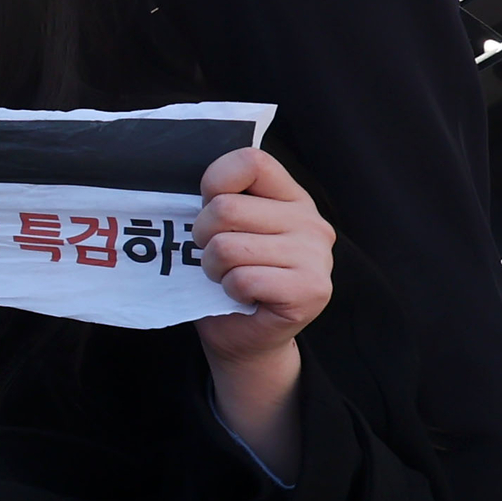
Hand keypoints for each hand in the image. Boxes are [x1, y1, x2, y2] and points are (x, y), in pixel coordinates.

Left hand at [192, 146, 334, 475]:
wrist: (244, 339)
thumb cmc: (227, 277)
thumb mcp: (222, 229)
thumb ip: (219, 200)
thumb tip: (185, 187)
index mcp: (291, 198)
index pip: (250, 162)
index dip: (215, 183)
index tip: (210, 208)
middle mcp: (312, 222)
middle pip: (226, 209)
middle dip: (203, 238)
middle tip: (214, 258)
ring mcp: (316, 256)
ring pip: (228, 247)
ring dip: (214, 269)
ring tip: (227, 278)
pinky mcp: (311, 290)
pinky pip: (243, 279)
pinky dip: (230, 291)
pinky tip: (243, 297)